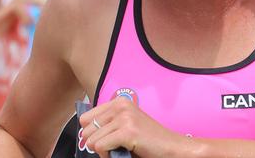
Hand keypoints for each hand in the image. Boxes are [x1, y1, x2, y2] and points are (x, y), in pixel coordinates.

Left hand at [79, 98, 194, 157]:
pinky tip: (122, 152)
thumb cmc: (148, 139)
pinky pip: (100, 146)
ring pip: (92, 140)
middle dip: (96, 142)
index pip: (86, 118)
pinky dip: (107, 155)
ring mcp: (124, 117)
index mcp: (119, 101)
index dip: (91, 132)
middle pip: (86, 129)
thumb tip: (84, 134)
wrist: (170, 147)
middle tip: (114, 146)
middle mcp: (121, 105)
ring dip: (103, 151)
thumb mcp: (125, 124)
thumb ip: (107, 123)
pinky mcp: (127, 131)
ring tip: (120, 150)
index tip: (105, 139)